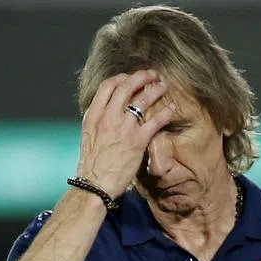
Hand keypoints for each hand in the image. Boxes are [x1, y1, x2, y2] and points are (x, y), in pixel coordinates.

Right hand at [75, 70, 177, 198]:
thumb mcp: (88, 137)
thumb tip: (107, 112)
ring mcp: (123, 128)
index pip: (107, 86)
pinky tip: (172, 109)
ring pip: (142, 99)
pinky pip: (155, 121)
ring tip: (163, 86)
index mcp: (93, 115)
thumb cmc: (92, 165)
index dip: (121, 78)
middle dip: (141, 77)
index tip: (129, 78)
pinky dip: (165, 112)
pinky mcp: (137, 141)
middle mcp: (108, 117)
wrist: (94, 185)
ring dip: (155, 90)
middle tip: (151, 75)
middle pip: (126, 86)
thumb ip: (98, 121)